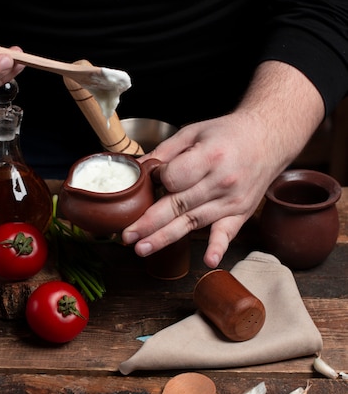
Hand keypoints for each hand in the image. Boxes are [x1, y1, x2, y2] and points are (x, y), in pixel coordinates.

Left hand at [122, 62, 324, 268]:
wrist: (267, 138)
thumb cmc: (227, 134)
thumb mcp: (194, 132)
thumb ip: (165, 151)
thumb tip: (137, 167)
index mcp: (209, 157)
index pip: (173, 177)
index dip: (158, 179)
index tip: (154, 177)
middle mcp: (222, 181)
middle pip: (178, 205)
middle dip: (149, 222)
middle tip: (127, 236)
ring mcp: (232, 200)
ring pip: (193, 222)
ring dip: (166, 237)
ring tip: (142, 248)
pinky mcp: (240, 213)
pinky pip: (227, 232)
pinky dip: (218, 246)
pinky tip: (208, 261)